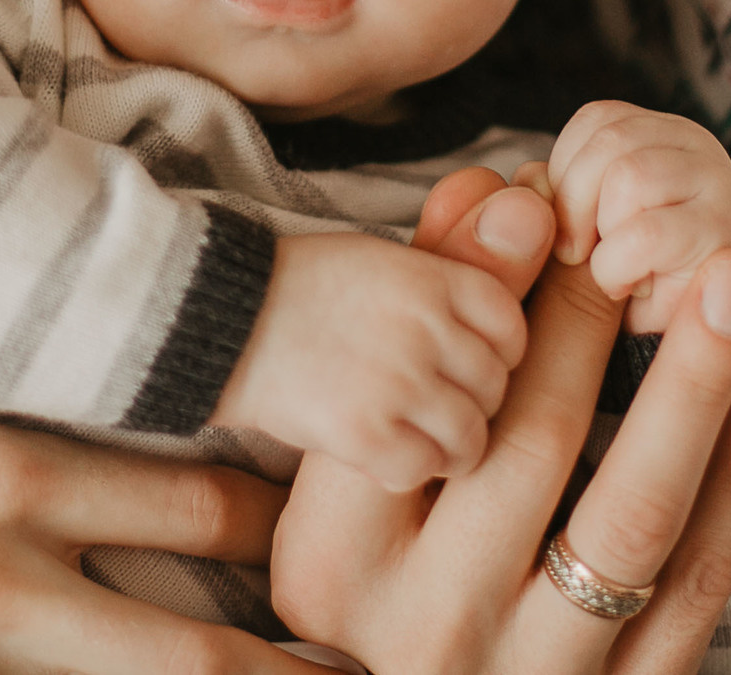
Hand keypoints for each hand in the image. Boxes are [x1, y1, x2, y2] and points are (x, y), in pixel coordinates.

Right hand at [214, 230, 528, 490]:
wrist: (218, 316)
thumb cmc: (295, 285)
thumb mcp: (378, 259)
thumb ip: (439, 281)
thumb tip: (491, 306)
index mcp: (434, 280)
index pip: (512, 327)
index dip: (499, 352)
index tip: (472, 364)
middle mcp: (427, 330)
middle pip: (495, 386)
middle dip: (473, 402)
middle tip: (436, 407)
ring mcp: (400, 384)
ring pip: (470, 438)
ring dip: (449, 446)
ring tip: (415, 439)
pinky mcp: (366, 434)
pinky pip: (421, 470)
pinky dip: (408, 470)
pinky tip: (382, 456)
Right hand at [269, 168, 730, 674]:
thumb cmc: (380, 589)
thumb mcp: (343, 489)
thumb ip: (399, 343)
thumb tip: (483, 193)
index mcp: (337, 565)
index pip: (412, 408)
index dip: (478, 294)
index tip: (531, 201)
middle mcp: (430, 625)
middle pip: (525, 447)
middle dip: (589, 321)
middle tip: (648, 229)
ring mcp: (532, 672)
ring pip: (631, 517)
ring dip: (694, 387)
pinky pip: (697, 586)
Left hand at [547, 101, 730, 332]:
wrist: (667, 335)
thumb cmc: (615, 269)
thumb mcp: (574, 219)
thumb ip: (550, 190)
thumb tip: (532, 178)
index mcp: (658, 131)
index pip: (596, 120)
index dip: (567, 173)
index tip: (571, 223)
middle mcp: (695, 144)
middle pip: (610, 141)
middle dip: (578, 204)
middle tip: (582, 254)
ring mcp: (717, 184)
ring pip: (630, 176)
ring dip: (604, 237)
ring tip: (617, 266)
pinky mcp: (724, 235)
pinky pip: (644, 234)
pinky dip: (617, 267)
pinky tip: (630, 286)